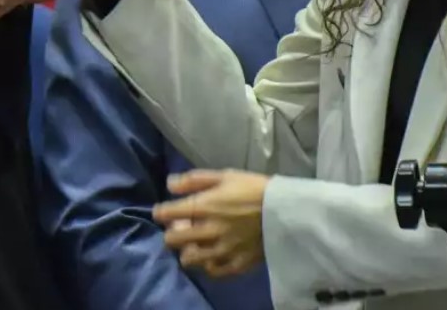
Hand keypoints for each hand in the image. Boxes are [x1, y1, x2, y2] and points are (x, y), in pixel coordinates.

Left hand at [153, 169, 268, 277]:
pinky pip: (213, 271)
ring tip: (195, 243)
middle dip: (171, 233)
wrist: (286, 210)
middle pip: (173, 240)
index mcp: (205, 206)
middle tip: (180, 228)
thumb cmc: (254, 188)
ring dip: (187, 250)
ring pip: (190, 259)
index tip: (162, 212)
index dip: (160, 212)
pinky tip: (211, 256)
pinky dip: (208, 264)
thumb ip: (195, 180)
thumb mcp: (225, 175)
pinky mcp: (237, 263)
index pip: (168, 214)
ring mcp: (222, 250)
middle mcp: (209, 230)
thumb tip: (169, 184)